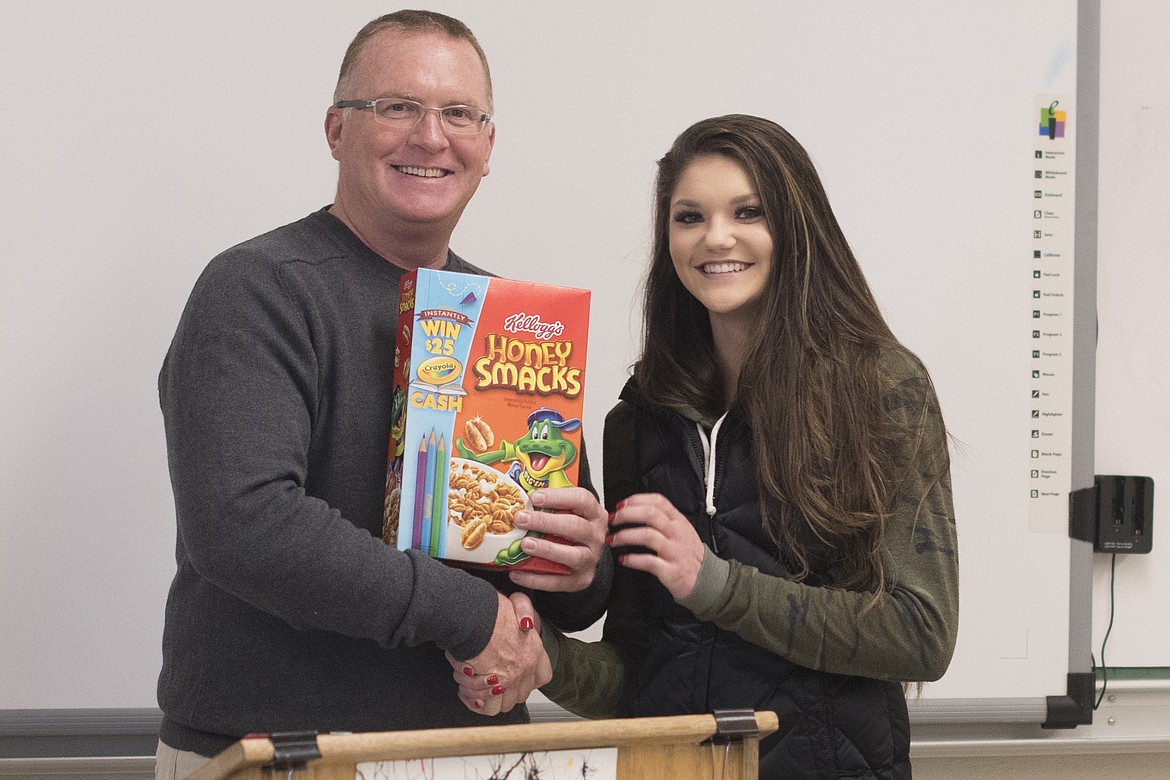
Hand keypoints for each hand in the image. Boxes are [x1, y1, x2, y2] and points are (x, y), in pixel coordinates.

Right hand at [447, 592, 549, 714]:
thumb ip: (524, 610)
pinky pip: (484, 706)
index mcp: (533, 650)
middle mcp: (523, 668)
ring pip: (501, 703)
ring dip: (485, 695)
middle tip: (488, 678)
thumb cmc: (489, 610)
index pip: (542, 677)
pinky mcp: (488, 687)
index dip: (530, 678)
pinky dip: (472, 700)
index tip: (519, 675)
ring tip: (472, 681)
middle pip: (519, 694)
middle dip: (504, 690)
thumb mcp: (515, 603)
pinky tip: (465, 689)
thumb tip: (526, 622)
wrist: (472, 616)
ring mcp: (507, 680)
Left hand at [508, 487, 607, 591]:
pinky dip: (536, 578)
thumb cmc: (571, 532)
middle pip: (575, 526)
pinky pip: (558, 581)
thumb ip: (550, 505)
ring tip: (525, 544)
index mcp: (593, 514)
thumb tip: (518, 496)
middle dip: (545, 522)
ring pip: (573, 555)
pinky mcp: (580, 580)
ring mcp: (590, 559)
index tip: (534, 497)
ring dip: (547, 549)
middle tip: (521, 519)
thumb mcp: (568, 513)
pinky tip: (517, 573)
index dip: (557, 497)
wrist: (584, 560)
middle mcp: (595, 536)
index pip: (581, 499)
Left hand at [609, 493, 704, 600]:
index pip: (658, 501)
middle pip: (650, 514)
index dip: (636, 500)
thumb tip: (636, 510)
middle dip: (627, 515)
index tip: (621, 505)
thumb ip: (664, 519)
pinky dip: (633, 559)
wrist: (707, 580)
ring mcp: (674, 551)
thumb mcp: (682, 530)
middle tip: (612, 520)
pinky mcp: (671, 570)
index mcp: (678, 521)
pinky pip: (649, 561)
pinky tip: (623, 560)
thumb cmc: (689, 555)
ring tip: (612, 540)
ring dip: (625, 536)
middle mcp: (677, 533)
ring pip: (647, 536)